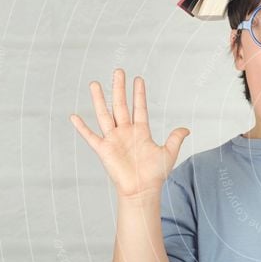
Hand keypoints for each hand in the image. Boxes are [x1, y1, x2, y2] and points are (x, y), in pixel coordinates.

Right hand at [70, 68, 189, 199]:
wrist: (142, 190)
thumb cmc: (155, 174)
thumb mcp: (168, 153)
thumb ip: (175, 139)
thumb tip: (186, 129)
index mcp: (141, 131)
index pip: (139, 107)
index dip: (139, 93)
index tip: (138, 78)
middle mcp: (126, 132)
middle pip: (121, 105)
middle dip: (119, 88)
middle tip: (118, 71)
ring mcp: (114, 139)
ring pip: (105, 115)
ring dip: (99, 100)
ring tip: (95, 84)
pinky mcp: (104, 150)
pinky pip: (90, 136)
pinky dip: (82, 127)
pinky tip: (74, 116)